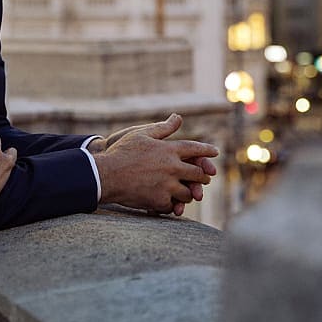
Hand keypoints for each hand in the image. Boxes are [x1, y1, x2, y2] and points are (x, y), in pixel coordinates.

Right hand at [92, 114, 218, 213]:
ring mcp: (167, 186)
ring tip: (187, 193)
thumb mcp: (141, 134)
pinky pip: (173, 205)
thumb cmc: (121, 152)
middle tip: (204, 178)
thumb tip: (178, 117)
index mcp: (169, 150)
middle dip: (203, 177)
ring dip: (188, 193)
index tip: (215, 152)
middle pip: (198, 174)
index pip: (195, 149)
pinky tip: (168, 203)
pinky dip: (171, 204)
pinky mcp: (159, 201)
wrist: (106, 175)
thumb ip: (163, 128)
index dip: (206, 151)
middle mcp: (172, 168)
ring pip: (188, 193)